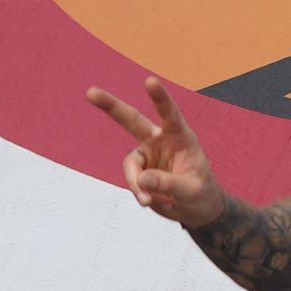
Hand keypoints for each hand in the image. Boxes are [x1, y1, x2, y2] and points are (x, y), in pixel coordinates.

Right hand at [84, 73, 231, 229]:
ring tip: (149, 200)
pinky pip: (132, 181)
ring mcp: (147, 155)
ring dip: (135, 182)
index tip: (149, 81)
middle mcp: (160, 140)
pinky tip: (151, 202)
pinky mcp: (139, 171)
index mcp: (181, 137)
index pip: (170, 114)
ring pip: (130, 163)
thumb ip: (168, 183)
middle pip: (132, 120)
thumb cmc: (201, 194)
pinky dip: (139, 193)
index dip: (160, 98)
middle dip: (111, 106)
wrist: (196, 210)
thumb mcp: (191, 190)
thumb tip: (141, 180)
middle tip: (90, 92)